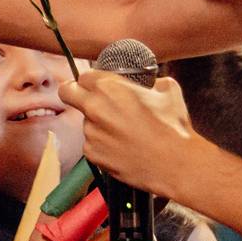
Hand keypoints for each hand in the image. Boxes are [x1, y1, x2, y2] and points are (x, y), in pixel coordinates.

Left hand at [60, 72, 198, 196]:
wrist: (175, 164)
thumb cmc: (173, 128)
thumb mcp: (168, 90)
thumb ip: (152, 82)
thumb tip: (151, 83)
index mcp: (110, 87)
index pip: (83, 76)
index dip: (89, 80)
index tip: (93, 86)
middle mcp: (95, 108)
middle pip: (67, 93)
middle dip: (72, 93)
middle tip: (82, 98)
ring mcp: (91, 132)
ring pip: (85, 122)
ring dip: (97, 124)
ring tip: (123, 133)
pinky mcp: (92, 153)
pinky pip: (91, 144)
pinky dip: (102, 144)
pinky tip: (122, 147)